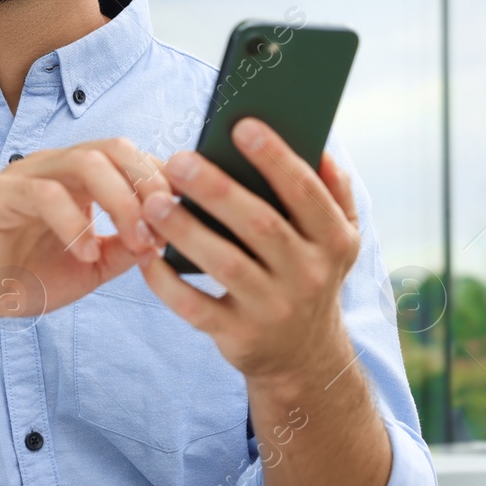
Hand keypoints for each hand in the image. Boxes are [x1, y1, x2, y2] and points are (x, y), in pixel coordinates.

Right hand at [0, 138, 170, 332]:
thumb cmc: (23, 278)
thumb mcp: (91, 265)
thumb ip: (127, 247)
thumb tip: (171, 237)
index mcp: (78, 178)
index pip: (130, 158)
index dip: (163, 180)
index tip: (189, 214)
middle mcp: (54, 166)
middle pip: (114, 147)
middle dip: (148, 183)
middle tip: (165, 225)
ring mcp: (25, 174)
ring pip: (85, 161)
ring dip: (120, 201)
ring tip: (136, 241)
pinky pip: (46, 193)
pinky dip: (75, 222)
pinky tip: (86, 252)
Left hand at [136, 118, 361, 386]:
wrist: (305, 359)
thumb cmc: (311, 277)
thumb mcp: (340, 240)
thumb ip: (335, 193)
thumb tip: (321, 148)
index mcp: (334, 241)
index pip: (306, 193)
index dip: (276, 158)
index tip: (242, 126)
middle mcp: (308, 276)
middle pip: (261, 225)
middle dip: (218, 189)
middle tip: (180, 159)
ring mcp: (273, 309)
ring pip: (225, 264)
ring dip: (186, 230)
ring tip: (153, 201)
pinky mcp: (239, 336)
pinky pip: (195, 306)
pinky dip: (166, 282)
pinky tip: (146, 255)